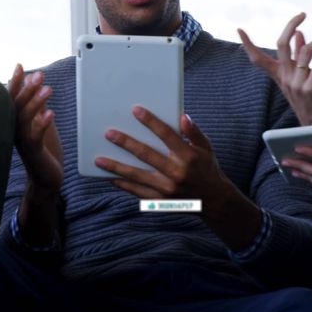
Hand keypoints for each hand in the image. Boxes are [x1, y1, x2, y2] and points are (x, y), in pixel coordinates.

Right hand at [8, 64, 63, 192]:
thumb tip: (34, 82)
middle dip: (27, 89)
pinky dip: (42, 124)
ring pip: (24, 119)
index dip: (15, 83)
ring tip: (48, 89)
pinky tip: (50, 113)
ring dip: (35, 103)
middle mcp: (15, 130)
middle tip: (39, 75)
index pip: (12, 99)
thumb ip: (37, 104)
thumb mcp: (41, 122)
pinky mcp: (33, 152)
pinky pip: (35, 136)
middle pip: (16, 106)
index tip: (20, 66)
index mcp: (15, 122)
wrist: (47, 178)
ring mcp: (23, 142)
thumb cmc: (44, 149)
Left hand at [97, 107, 233, 201]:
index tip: (136, 110)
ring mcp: (167, 188)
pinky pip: (137, 191)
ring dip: (117, 167)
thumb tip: (182, 117)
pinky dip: (123, 185)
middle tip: (109, 134)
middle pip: (147, 154)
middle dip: (126, 143)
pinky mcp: (160, 199)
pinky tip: (109, 177)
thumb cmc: (207, 169)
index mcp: (188, 156)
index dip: (151, 122)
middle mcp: (176, 172)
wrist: (213, 201)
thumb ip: (194, 132)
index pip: (167, 135)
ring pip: (137, 176)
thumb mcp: (207, 148)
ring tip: (99, 160)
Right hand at [239, 12, 311, 125]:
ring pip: (305, 50)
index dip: (248, 44)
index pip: (258, 59)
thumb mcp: (300, 78)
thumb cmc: (309, 101)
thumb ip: (298, 56)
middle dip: (291, 25)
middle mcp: (285, 79)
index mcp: (279, 76)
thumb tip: (299, 34)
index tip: (239, 30)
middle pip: (281, 44)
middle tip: (302, 15)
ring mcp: (297, 84)